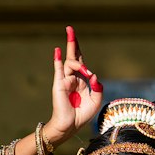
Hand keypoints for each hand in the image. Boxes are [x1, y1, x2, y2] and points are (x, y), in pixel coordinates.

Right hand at [47, 25, 102, 142]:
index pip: (82, 62)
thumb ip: (98, 87)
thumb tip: (93, 75)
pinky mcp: (59, 84)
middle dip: (72, 42)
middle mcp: (72, 78)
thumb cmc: (82, 115)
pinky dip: (57, 60)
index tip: (82, 50)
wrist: (70, 126)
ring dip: (80, 64)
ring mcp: (65, 80)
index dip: (82, 53)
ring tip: (87, 72)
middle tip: (70, 28)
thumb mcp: (96, 101)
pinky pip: (58, 70)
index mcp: (81, 81)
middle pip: (73, 56)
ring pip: (71, 64)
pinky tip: (57, 51)